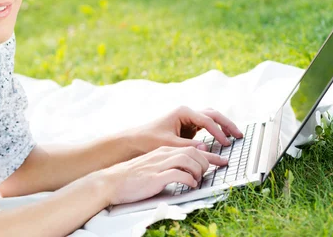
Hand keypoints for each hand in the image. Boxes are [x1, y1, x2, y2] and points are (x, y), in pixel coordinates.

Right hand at [97, 145, 211, 205]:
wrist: (111, 182)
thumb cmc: (132, 177)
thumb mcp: (153, 167)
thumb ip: (169, 165)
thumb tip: (188, 170)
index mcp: (162, 151)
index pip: (190, 148)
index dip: (208, 155)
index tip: (221, 161)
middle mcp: (162, 154)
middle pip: (192, 151)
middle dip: (206, 162)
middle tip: (209, 173)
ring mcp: (158, 165)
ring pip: (187, 160)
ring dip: (198, 170)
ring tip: (198, 180)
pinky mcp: (154, 177)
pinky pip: (178, 174)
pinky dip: (189, 180)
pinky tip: (190, 185)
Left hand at [127, 106, 242, 164]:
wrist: (134, 141)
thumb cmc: (148, 140)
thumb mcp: (169, 145)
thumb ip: (189, 148)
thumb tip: (207, 151)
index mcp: (183, 112)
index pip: (206, 120)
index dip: (218, 132)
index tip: (226, 144)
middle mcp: (186, 113)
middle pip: (213, 114)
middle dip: (226, 124)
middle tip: (239, 135)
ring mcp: (187, 119)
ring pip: (210, 119)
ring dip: (223, 126)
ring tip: (235, 136)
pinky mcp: (187, 128)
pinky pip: (205, 127)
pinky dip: (215, 132)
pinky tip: (222, 141)